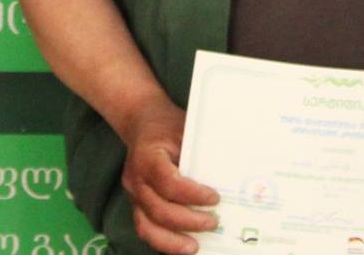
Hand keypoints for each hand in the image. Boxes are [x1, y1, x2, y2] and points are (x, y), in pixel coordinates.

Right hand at [118, 98, 218, 254]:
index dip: (192, 195)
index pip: (168, 183)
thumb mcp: (185, 129)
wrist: (141, 122)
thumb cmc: (167, 126)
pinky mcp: (135, 204)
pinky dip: (163, 241)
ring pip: (147, 226)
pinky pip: (145, 228)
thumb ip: (200, 151)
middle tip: (213, 222)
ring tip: (195, 247)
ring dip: (171, 241)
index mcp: (147, 156)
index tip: (214, 198)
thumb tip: (230, 173)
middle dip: (188, 221)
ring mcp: (133, 194)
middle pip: (159, 209)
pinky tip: (182, 245)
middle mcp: (136, 178)